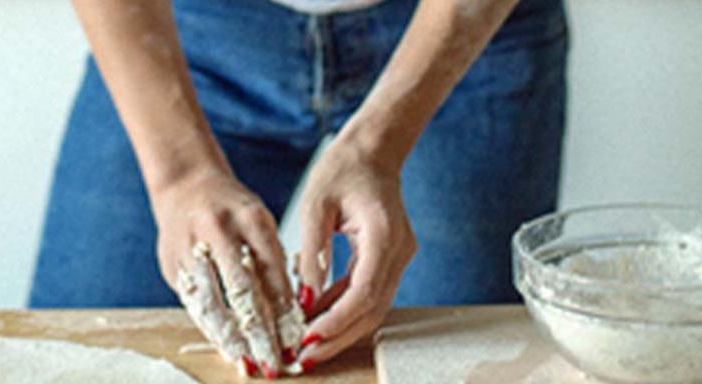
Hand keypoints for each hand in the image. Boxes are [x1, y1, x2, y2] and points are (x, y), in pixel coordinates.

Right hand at [151, 169, 305, 378]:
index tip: (296, 337)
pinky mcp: (171, 263)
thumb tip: (290, 312)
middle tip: (274, 361)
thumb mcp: (260, 222)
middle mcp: (218, 230)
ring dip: (232, 337)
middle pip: (242, 290)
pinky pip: (193, 302)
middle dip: (260, 331)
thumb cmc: (232, 209)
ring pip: (213, 301)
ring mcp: (190, 247)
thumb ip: (272, 261)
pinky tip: (225, 346)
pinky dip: (211, 327)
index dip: (284, 308)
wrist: (186, 184)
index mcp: (250, 217)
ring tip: (248, 361)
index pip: (271, 271)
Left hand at [292, 137, 417, 370]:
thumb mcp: (315, 206)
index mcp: (383, 233)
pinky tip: (316, 318)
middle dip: (338, 336)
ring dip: (341, 329)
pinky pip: (370, 293)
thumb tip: (302, 299)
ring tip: (306, 345)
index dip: (337, 321)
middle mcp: (399, 249)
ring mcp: (399, 256)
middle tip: (304, 357)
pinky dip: (344, 309)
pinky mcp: (391, 259)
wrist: (373, 150)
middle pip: (373, 309)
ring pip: (374, 307)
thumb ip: (310, 253)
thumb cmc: (343, 168)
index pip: (364, 292)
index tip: (308, 338)